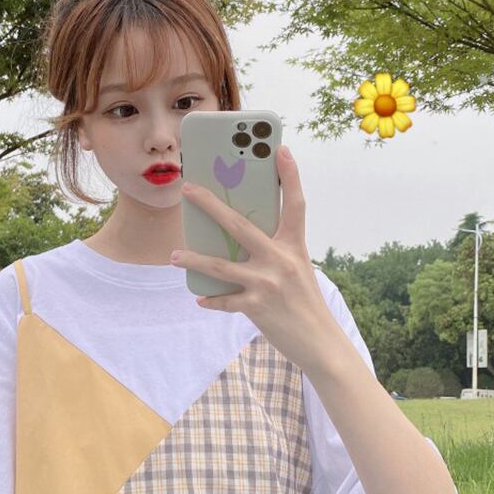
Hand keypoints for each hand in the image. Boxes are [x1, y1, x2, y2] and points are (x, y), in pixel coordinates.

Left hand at [170, 145, 339, 371]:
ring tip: (173, 256)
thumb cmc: (305, 303)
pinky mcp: (257, 306)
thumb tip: (236, 241)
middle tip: (188, 189)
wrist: (321, 343)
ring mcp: (268, 283)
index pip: (294, 204)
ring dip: (193, 259)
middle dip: (210, 204)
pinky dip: (211, 300)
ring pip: (220, 265)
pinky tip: (199, 299)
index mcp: (295, 246)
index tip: (281, 149)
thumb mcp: (297, 270)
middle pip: (239, 224)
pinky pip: (225, 300)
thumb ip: (274, 253)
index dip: (289, 176)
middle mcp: (281, 260)